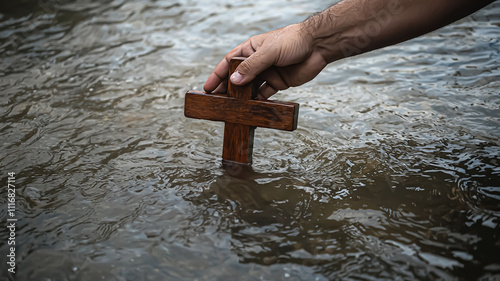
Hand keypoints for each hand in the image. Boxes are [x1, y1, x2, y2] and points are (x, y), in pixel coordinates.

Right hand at [203, 23, 327, 99]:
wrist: (318, 46)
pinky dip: (258, 101)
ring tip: (232, 108)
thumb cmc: (293, 40)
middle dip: (227, 89)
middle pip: (238, 77)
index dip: (217, 75)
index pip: (229, 62)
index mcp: (251, 49)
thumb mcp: (268, 52)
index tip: (208, 87)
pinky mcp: (279, 82)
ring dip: (242, 97)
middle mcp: (258, 61)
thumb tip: (233, 81)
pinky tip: (251, 108)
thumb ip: (251, 67)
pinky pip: (265, 93)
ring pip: (251, 87)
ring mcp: (268, 72)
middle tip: (216, 102)